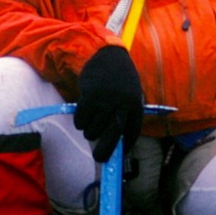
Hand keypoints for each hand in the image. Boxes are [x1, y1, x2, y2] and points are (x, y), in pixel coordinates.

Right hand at [74, 45, 142, 162]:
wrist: (106, 55)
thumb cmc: (119, 80)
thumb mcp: (130, 94)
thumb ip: (125, 115)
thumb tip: (117, 142)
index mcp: (135, 105)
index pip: (132, 132)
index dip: (126, 145)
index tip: (119, 153)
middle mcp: (122, 104)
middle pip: (113, 135)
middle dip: (105, 150)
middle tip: (98, 158)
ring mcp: (105, 101)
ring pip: (93, 129)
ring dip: (89, 132)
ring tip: (90, 125)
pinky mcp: (89, 97)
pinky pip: (81, 120)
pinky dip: (80, 123)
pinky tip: (82, 118)